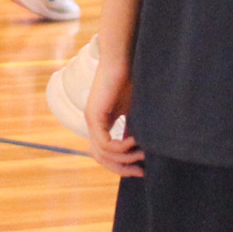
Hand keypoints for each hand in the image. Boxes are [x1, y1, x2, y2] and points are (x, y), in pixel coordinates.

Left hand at [86, 50, 142, 175]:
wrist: (124, 59)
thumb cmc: (132, 80)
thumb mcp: (134, 112)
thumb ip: (133, 130)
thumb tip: (141, 151)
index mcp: (101, 123)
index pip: (105, 154)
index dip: (121, 165)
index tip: (141, 169)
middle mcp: (93, 123)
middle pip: (101, 158)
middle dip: (122, 168)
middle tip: (141, 172)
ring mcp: (91, 120)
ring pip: (102, 154)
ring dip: (124, 159)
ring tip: (141, 153)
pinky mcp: (94, 115)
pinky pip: (105, 143)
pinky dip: (121, 147)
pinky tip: (135, 141)